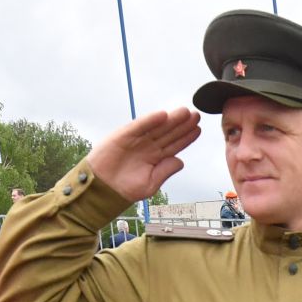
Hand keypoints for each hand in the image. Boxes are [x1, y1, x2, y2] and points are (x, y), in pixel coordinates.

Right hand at [85, 108, 200, 202]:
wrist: (103, 189)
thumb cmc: (125, 189)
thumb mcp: (150, 184)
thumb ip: (165, 171)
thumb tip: (180, 161)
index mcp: (156, 158)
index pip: (174, 145)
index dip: (186, 137)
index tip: (198, 129)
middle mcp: (148, 147)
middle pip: (169, 133)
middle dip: (183, 125)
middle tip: (196, 115)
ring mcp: (137, 140)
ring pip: (157, 128)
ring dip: (171, 120)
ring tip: (184, 112)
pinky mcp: (124, 136)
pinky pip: (139, 126)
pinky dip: (150, 121)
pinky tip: (162, 115)